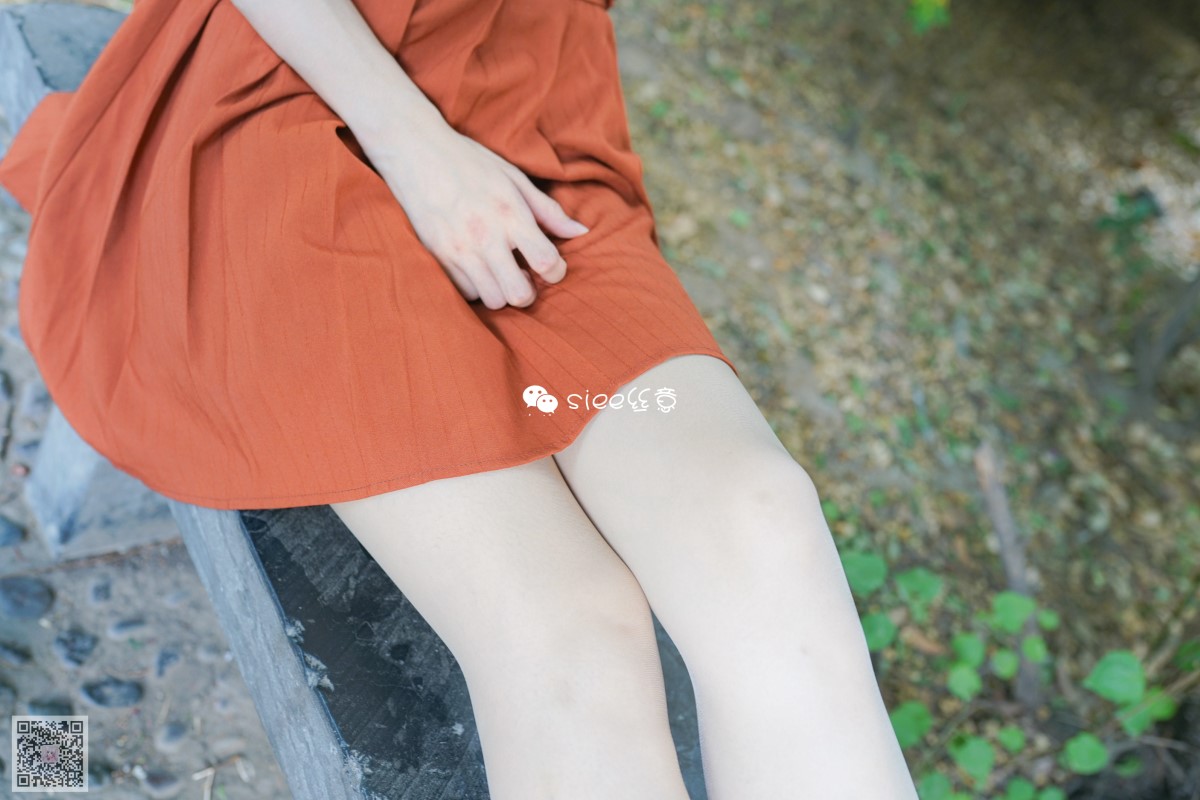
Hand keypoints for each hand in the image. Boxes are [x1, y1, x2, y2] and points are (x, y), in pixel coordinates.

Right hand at [365, 121, 589, 309]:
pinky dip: (476, 286)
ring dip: (501, 291)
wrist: (415, 151)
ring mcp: (458, 250)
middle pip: (519, 295)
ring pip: (492, 300)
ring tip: (500, 271)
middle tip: (525, 276)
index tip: (551, 267)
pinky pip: (465, 293)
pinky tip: (477, 266)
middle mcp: (485, 236)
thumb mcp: (513, 178)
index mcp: (510, 213)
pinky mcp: (437, 257)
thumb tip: (580, 232)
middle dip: (528, 291)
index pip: (546, 262)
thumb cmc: (469, 162)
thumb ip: (547, 210)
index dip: (556, 271)